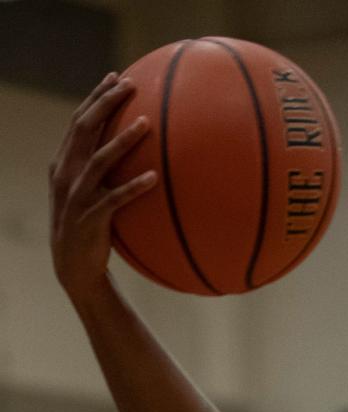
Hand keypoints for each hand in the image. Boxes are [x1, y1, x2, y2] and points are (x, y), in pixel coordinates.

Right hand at [49, 72, 155, 300]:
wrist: (74, 269)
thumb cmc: (88, 229)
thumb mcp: (87, 194)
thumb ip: (98, 171)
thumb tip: (129, 150)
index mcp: (64, 164)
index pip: (78, 121)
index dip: (96, 98)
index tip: (116, 77)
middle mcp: (67, 175)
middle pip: (84, 129)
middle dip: (107, 103)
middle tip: (131, 85)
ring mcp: (78, 196)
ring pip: (99, 159)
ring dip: (123, 140)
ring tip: (146, 124)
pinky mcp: (92, 218)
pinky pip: (115, 199)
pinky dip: (134, 187)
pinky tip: (154, 178)